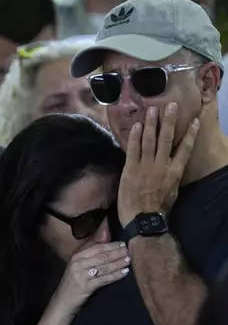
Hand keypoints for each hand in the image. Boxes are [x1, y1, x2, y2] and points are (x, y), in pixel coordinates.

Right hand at [52, 242, 130, 315]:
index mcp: (76, 257)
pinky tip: (124, 273)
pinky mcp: (86, 287)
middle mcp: (78, 264)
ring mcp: (81, 275)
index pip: (96, 248)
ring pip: (104, 267)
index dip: (110, 245)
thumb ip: (89, 253)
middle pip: (101, 256)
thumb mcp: (77, 266)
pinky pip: (104, 279)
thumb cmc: (72, 283)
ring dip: (118, 263)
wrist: (62, 302)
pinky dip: (115, 275)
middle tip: (129, 251)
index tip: (122, 244)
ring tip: (129, 260)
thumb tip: (104, 238)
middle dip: (116, 253)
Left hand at [117, 103, 198, 226]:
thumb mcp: (173, 191)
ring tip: (152, 109)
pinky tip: (135, 125)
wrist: (143, 219)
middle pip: (167, 138)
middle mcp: (162, 165)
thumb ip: (172, 175)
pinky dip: (134, 136)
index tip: (195, 121)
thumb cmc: (159, 208)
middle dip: (169, 120)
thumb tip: (173, 166)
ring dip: (151, 123)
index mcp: (175, 171)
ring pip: (149, 139)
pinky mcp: (130, 168)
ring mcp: (145, 165)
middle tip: (170, 105)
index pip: (185, 149)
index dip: (191, 134)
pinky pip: (133, 148)